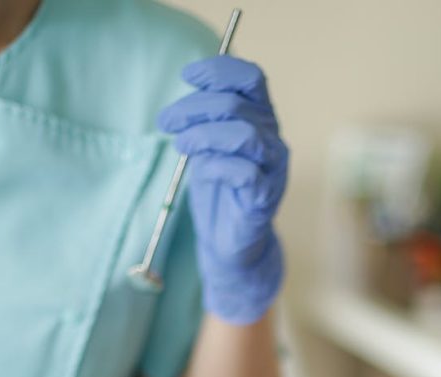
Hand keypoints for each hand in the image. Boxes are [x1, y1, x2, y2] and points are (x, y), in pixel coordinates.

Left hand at [158, 56, 288, 324]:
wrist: (227, 242)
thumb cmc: (217, 190)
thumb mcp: (206, 145)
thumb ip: (205, 119)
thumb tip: (188, 93)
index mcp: (260, 120)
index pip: (251, 78)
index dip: (220, 71)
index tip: (187, 77)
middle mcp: (272, 140)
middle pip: (237, 104)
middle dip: (195, 107)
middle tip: (167, 121)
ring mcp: (273, 169)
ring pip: (245, 134)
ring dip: (205, 135)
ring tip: (180, 145)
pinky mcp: (265, 197)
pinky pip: (245, 172)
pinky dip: (216, 167)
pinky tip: (201, 172)